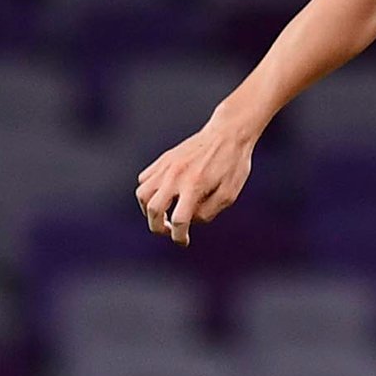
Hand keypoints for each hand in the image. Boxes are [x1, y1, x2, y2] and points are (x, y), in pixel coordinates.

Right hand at [134, 119, 254, 245]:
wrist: (227, 133)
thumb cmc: (233, 165)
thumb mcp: (229, 194)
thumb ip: (208, 212)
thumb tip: (189, 222)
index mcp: (194, 186)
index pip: (179, 220)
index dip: (179, 237)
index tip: (183, 242)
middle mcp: (175, 176)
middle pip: (153, 210)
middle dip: (158, 227)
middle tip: (168, 231)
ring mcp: (166, 167)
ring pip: (142, 194)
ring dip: (149, 210)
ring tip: (163, 213)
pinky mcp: (163, 159)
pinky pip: (144, 180)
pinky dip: (148, 192)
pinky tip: (162, 195)